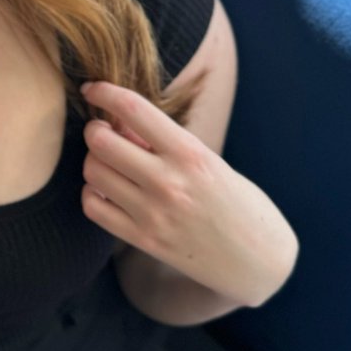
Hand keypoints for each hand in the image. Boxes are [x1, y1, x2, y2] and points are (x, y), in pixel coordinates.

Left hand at [81, 81, 296, 306]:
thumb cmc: (237, 201)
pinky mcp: (143, 240)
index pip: (134, 110)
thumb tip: (119, 122)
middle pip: (102, 142)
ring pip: (93, 172)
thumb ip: (164, 142)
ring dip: (94, 161)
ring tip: (110, 163)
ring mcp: (153, 214)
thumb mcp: (208, 161)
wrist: (258, 261)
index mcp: (191, 154)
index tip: (93, 89)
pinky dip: (92, 193)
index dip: (104, 93)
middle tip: (103, 131)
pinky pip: (93, 207)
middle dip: (95, 129)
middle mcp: (169, 182)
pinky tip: (108, 191)